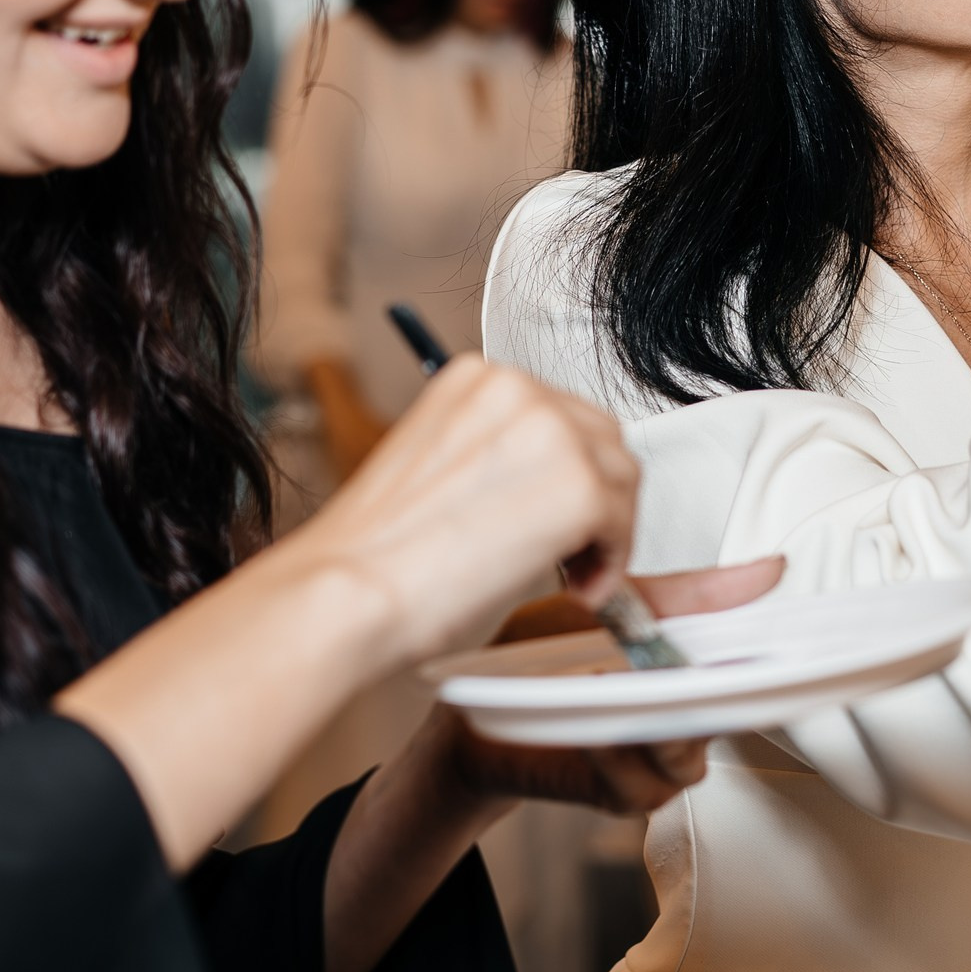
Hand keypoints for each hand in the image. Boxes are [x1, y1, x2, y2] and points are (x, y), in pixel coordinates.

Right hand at [290, 355, 641, 671]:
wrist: (348, 592)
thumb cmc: (378, 556)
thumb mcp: (444, 474)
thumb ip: (504, 463)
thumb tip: (550, 493)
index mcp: (478, 379)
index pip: (561, 414)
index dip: (568, 472)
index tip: (557, 514)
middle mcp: (518, 390)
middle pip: (601, 439)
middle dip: (596, 499)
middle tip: (574, 553)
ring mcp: (552, 432)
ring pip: (620, 478)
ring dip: (606, 531)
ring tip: (570, 575)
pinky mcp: (577, 485)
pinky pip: (622, 524)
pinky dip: (610, 563)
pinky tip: (576, 590)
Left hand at [437, 557, 787, 809]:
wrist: (475, 708)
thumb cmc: (544, 652)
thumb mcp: (624, 602)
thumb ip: (697, 595)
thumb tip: (771, 569)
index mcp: (693, 674)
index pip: (756, 675)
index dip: (784, 667)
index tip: (809, 649)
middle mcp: (683, 723)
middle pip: (729, 718)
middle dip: (721, 694)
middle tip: (703, 667)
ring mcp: (654, 763)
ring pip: (687, 755)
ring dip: (655, 721)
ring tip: (618, 682)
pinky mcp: (618, 794)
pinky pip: (639, 783)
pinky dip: (619, 753)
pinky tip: (597, 725)